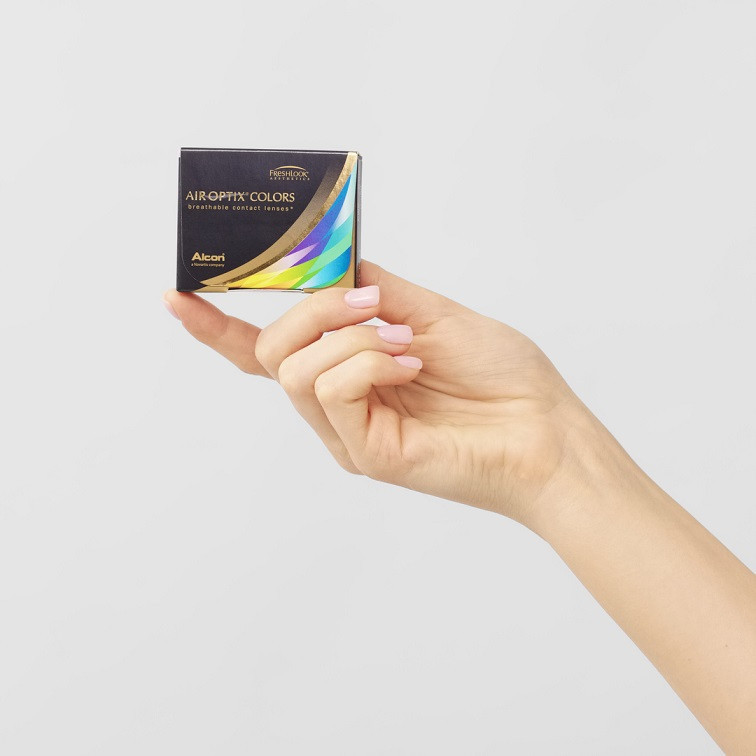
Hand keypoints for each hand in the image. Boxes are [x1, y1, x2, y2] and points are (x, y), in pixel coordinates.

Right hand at [163, 261, 585, 527]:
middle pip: (272, 352)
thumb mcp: (432, 313)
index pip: (270, 354)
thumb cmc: (501, 376)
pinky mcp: (364, 453)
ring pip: (294, 369)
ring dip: (348, 334)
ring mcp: (348, 433)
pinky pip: (330, 389)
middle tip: (371, 302)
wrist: (545, 429)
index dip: (220, 328)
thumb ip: (376, 293)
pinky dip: (367, 360)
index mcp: (350, 374)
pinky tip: (409, 365)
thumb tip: (332, 265)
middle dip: (311, 309)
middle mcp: (340, 406)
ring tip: (406, 342)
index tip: (179, 294)